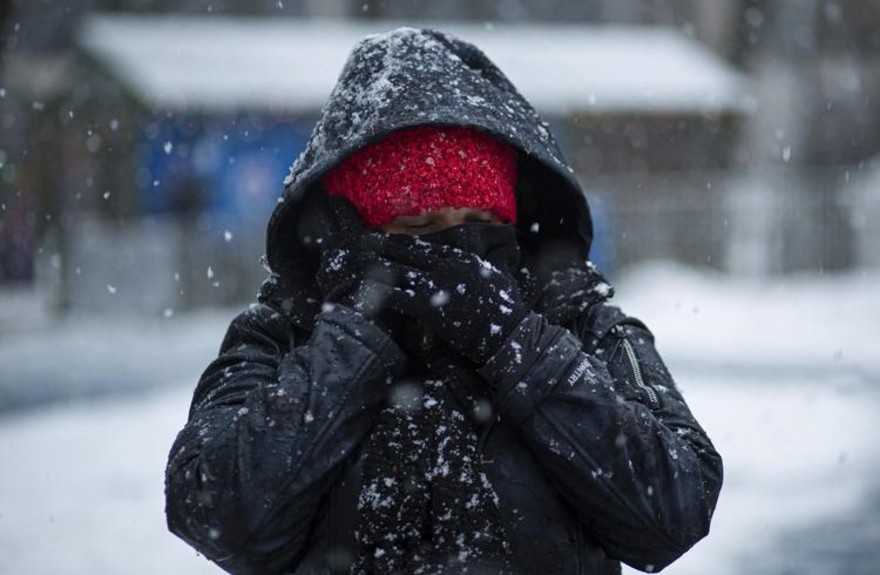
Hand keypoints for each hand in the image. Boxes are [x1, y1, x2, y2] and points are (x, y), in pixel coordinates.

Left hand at [363, 234, 527, 364]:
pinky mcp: (429, 305)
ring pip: (397, 271)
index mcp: (463, 259)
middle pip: (407, 252)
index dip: (404, 242)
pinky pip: (396, 296)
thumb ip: (483, 268)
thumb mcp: (497, 280)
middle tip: (362, 240)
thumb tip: (481, 262)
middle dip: (383, 245)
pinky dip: (378, 293)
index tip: (388, 237)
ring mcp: (437, 284)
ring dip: (374, 266)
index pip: (427, 246)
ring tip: (355, 261)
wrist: (509, 336)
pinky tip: (363, 291)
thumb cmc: (506, 314)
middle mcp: (448, 266)